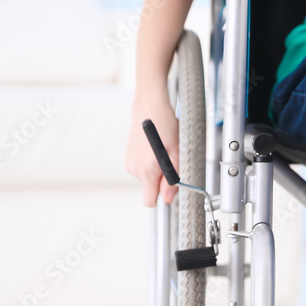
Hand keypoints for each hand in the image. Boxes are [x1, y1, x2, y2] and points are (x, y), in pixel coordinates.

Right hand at [126, 92, 179, 206]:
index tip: (170, 185)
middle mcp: (134, 168)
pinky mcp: (129, 156)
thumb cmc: (163, 124)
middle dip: (162, 178)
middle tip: (170, 158)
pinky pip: (142, 167)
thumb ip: (172, 178)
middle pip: (150, 187)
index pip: (149, 200)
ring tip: (162, 149)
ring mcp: (130, 162)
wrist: (150, 105)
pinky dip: (150, 161)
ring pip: (147, 177)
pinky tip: (154, 147)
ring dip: (157, 168)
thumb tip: (168, 196)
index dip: (162, 195)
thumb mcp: (176, 152)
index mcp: (145, 170)